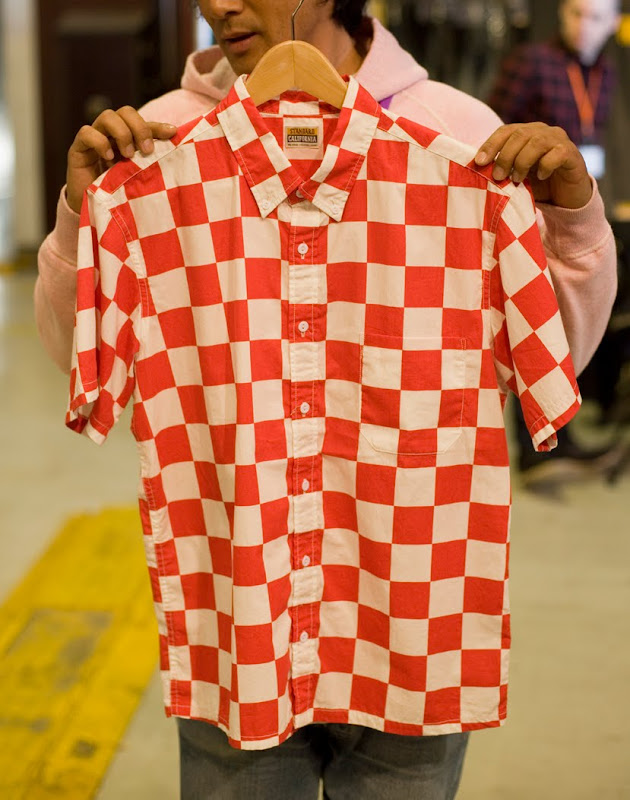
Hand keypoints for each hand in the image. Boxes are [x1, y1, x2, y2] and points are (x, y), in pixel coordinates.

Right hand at [66, 107, 176, 213]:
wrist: (95, 212)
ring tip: (128, 155)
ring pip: (107, 116)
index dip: (157, 126)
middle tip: (146, 150)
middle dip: (139, 127)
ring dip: (122, 133)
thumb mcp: (140, 178)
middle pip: (125, 112)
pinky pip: (87, 133)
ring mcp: (94, 139)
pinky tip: (109, 158)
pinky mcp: (78, 149)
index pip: (144, 122)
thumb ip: (152, 164)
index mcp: (129, 140)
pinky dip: (100, 142)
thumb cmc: (120, 195)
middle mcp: (112, 135)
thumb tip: (177, 154)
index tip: (172, 133)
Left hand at [474, 122, 592, 209]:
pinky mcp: (572, 153)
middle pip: (519, 134)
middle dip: (505, 156)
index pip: (505, 131)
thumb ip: (501, 169)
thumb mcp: (515, 176)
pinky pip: (557, 154)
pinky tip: (541, 177)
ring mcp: (559, 140)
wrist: (566, 198)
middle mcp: (543, 131)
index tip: (479, 162)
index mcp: (526, 133)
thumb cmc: (537, 185)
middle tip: (499, 176)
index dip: (491, 144)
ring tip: (517, 179)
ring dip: (522, 161)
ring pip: (537, 142)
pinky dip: (546, 165)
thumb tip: (477, 169)